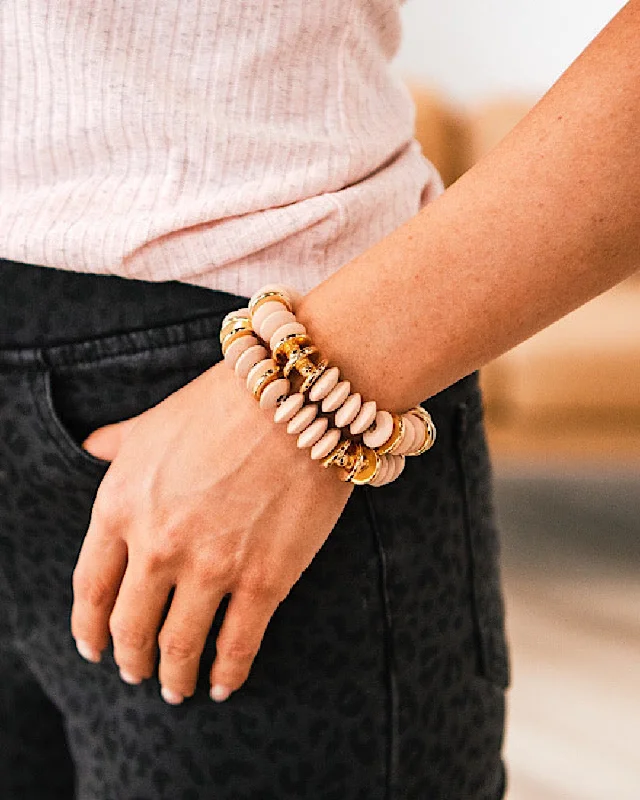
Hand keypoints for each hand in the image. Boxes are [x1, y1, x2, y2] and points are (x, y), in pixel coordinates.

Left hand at [71, 360, 353, 703]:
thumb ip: (119, 442)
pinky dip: (228, 674)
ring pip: (179, 646)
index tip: (93, 647)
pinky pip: (238, 645)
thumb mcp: (155, 421)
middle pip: (131, 626)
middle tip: (138, 673)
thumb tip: (92, 445)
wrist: (297, 398)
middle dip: (132, 659)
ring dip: (174, 677)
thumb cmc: (224, 402)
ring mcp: (211, 566)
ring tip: (177, 689)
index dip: (89, 627)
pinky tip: (223, 685)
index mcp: (120, 504)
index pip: (90, 587)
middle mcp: (157, 544)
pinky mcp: (265, 580)